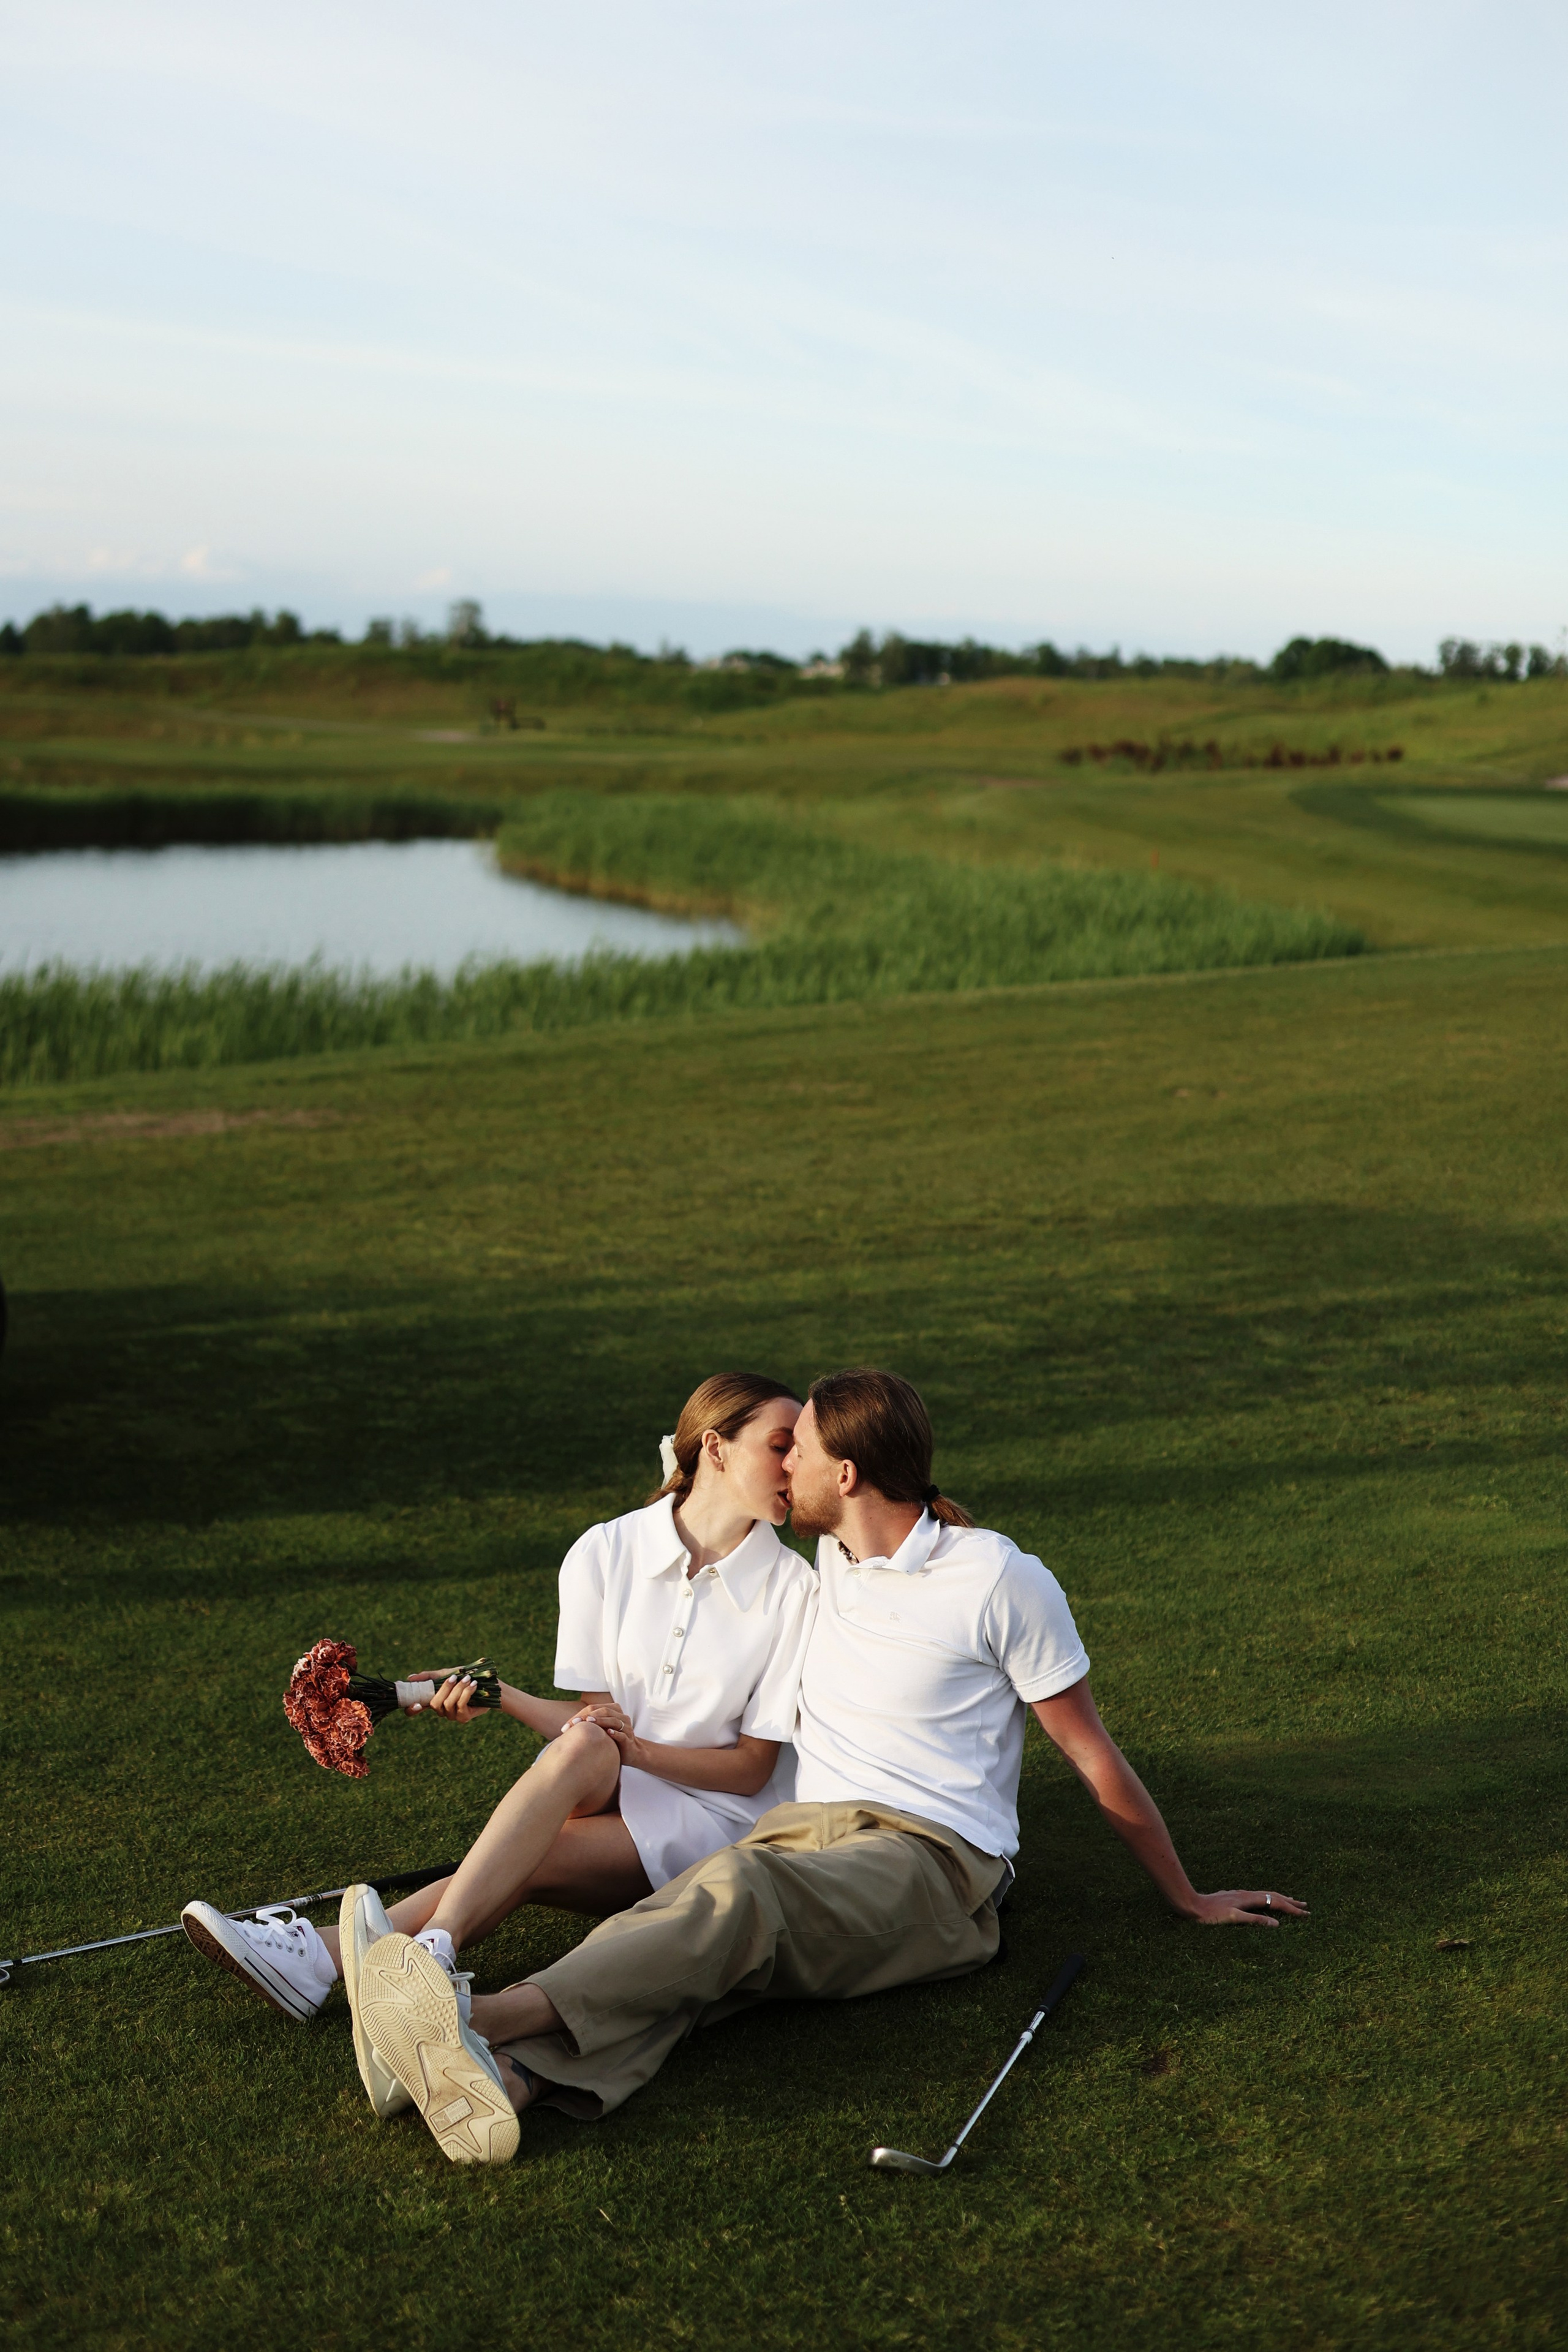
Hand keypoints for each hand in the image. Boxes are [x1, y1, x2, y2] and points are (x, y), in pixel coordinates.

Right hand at [407, 1673, 486, 1724]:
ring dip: (458, 1689)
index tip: (415, 1703)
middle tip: (454, 1677)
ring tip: (468, 1679)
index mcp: (433, 1700)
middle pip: (434, 1704)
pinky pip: (460, 1706)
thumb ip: (429, 1677)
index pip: (414, 1711)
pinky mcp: (463, 1718)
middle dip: (444, 1689)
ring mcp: (451, 1716)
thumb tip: (410, 1678)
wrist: (489, 1685)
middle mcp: (440, 1711)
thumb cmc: (465, 1677)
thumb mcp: (446, 1673)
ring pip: (448, 1704)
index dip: (411, 1710)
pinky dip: (466, 1693)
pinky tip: (473, 1685)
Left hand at [565, 1700, 632, 1737]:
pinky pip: (623, 1734)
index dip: (580, 1714)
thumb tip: (565, 1729)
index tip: (566, 1726)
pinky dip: (615, 1733)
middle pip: (603, 1711)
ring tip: (588, 1722)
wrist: (631, 1753)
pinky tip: (608, 1733)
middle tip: (573, 1724)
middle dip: (587, 1716)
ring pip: (613, 1720)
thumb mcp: (600, 1731)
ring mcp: (626, 1727)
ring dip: (600, 1721)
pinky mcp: (629, 1739)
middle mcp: (620, 1716)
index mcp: (613, 1710)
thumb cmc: (611, 1741)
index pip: (594, 1708)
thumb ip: (589, 1726)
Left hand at [1184, 1889, 1309, 1927]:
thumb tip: (1277, 1924)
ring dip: (1279, 1899)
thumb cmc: (1210, 1915)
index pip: (1275, 1903)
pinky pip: (1256, 1897)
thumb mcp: (1233, 1919)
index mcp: (1248, 1898)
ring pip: (1264, 1895)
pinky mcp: (1234, 1897)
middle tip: (1305, 1906)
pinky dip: (1266, 1900)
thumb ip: (1255, 1920)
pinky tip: (1264, 1903)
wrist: (1190, 1905)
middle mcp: (1246, 1894)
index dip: (1291, 1909)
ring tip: (1290, 1901)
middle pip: (1272, 1896)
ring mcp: (1240, 1895)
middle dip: (1289, 1902)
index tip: (1306, 1914)